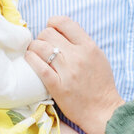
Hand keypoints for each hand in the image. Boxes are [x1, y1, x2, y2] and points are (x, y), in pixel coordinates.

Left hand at [25, 16, 125, 133]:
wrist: (103, 111)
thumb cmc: (101, 85)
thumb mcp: (98, 57)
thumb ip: (82, 44)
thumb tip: (62, 33)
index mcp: (89, 47)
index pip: (64, 22)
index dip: (53, 23)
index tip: (51, 31)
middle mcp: (78, 56)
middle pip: (48, 33)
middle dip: (42, 37)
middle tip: (43, 47)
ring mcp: (67, 71)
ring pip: (40, 47)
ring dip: (34, 48)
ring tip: (35, 55)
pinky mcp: (57, 86)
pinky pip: (38, 66)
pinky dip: (31, 60)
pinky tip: (30, 60)